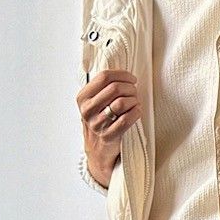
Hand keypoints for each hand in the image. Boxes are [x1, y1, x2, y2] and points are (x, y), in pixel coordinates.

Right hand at [76, 68, 139, 188]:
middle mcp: (87, 110)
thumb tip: (123, 71)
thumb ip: (103, 87)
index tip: (131, 78)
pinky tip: (136, 111)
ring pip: (122, 102)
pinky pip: (127, 119)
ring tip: (134, 102)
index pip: (104, 77)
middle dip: (130, 88)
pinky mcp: (109, 135)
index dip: (122, 75)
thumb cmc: (100, 120)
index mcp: (83, 97)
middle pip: (115, 88)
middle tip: (134, 92)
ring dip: (134, 100)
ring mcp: (97, 123)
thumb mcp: (94, 102)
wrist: (98, 148)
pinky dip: (136, 112)